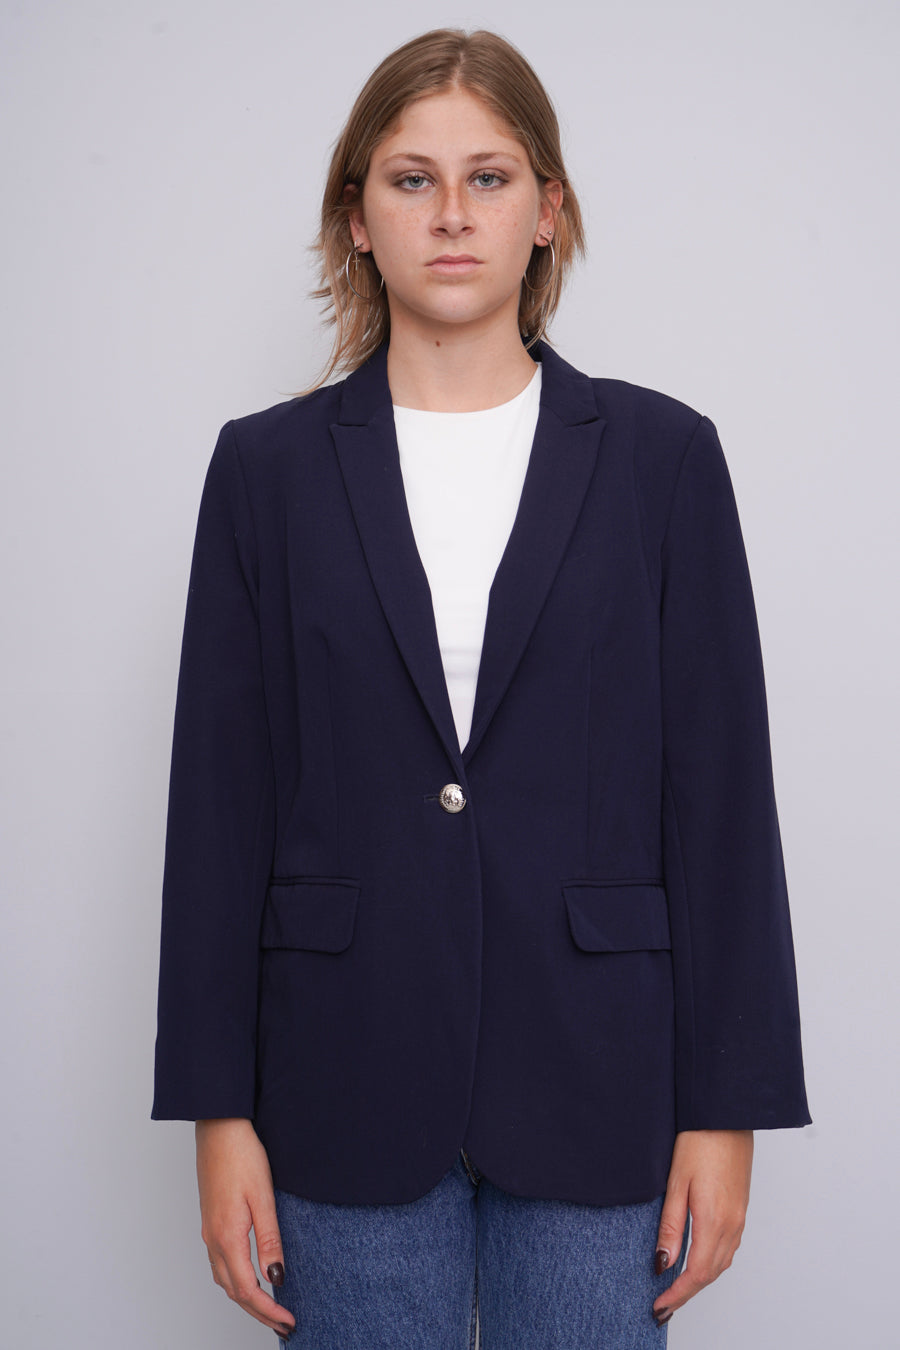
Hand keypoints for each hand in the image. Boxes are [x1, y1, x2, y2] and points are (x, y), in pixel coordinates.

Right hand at [195, 1118, 295, 1337]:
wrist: (218, 1127)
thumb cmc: (242, 1155)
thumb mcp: (263, 1197)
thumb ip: (270, 1239)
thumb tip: (276, 1278)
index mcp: (227, 1237)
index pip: (248, 1289)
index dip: (268, 1311)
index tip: (288, 1322)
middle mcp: (213, 1240)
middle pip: (234, 1291)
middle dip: (259, 1313)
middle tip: (283, 1326)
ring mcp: (209, 1231)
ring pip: (225, 1280)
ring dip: (246, 1300)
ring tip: (269, 1309)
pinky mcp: (210, 1221)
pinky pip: (220, 1265)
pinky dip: (236, 1281)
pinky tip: (249, 1278)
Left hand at [651, 1128, 752, 1326]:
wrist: (726, 1115)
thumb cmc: (699, 1141)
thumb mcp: (676, 1182)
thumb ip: (671, 1226)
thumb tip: (663, 1264)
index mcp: (714, 1221)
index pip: (695, 1273)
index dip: (677, 1295)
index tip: (659, 1308)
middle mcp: (732, 1225)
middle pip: (710, 1274)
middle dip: (686, 1293)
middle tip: (663, 1306)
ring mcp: (740, 1217)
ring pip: (721, 1263)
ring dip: (700, 1280)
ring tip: (677, 1289)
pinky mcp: (741, 1208)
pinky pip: (728, 1248)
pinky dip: (712, 1263)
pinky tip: (698, 1261)